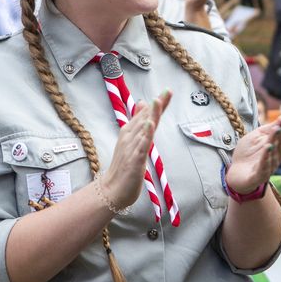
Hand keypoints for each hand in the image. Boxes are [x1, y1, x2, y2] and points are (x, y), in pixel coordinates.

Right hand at [103, 91, 171, 207]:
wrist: (112, 189)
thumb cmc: (124, 166)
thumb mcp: (132, 142)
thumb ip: (138, 123)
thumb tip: (143, 104)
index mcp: (130, 133)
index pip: (146, 115)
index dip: (158, 104)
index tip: (168, 91)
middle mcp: (130, 137)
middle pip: (145, 118)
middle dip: (157, 105)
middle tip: (167, 91)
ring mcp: (131, 148)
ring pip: (143, 129)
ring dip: (150, 115)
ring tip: (157, 102)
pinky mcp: (134, 160)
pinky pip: (141, 146)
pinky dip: (145, 135)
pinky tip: (149, 125)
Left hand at [225, 108, 280, 193]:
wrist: (237, 174)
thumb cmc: (249, 153)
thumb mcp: (259, 135)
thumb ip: (274, 126)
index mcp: (277, 147)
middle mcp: (276, 157)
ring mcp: (269, 166)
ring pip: (274, 153)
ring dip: (276, 141)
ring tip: (276, 130)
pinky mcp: (259, 175)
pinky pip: (264, 165)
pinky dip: (266, 156)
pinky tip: (267, 148)